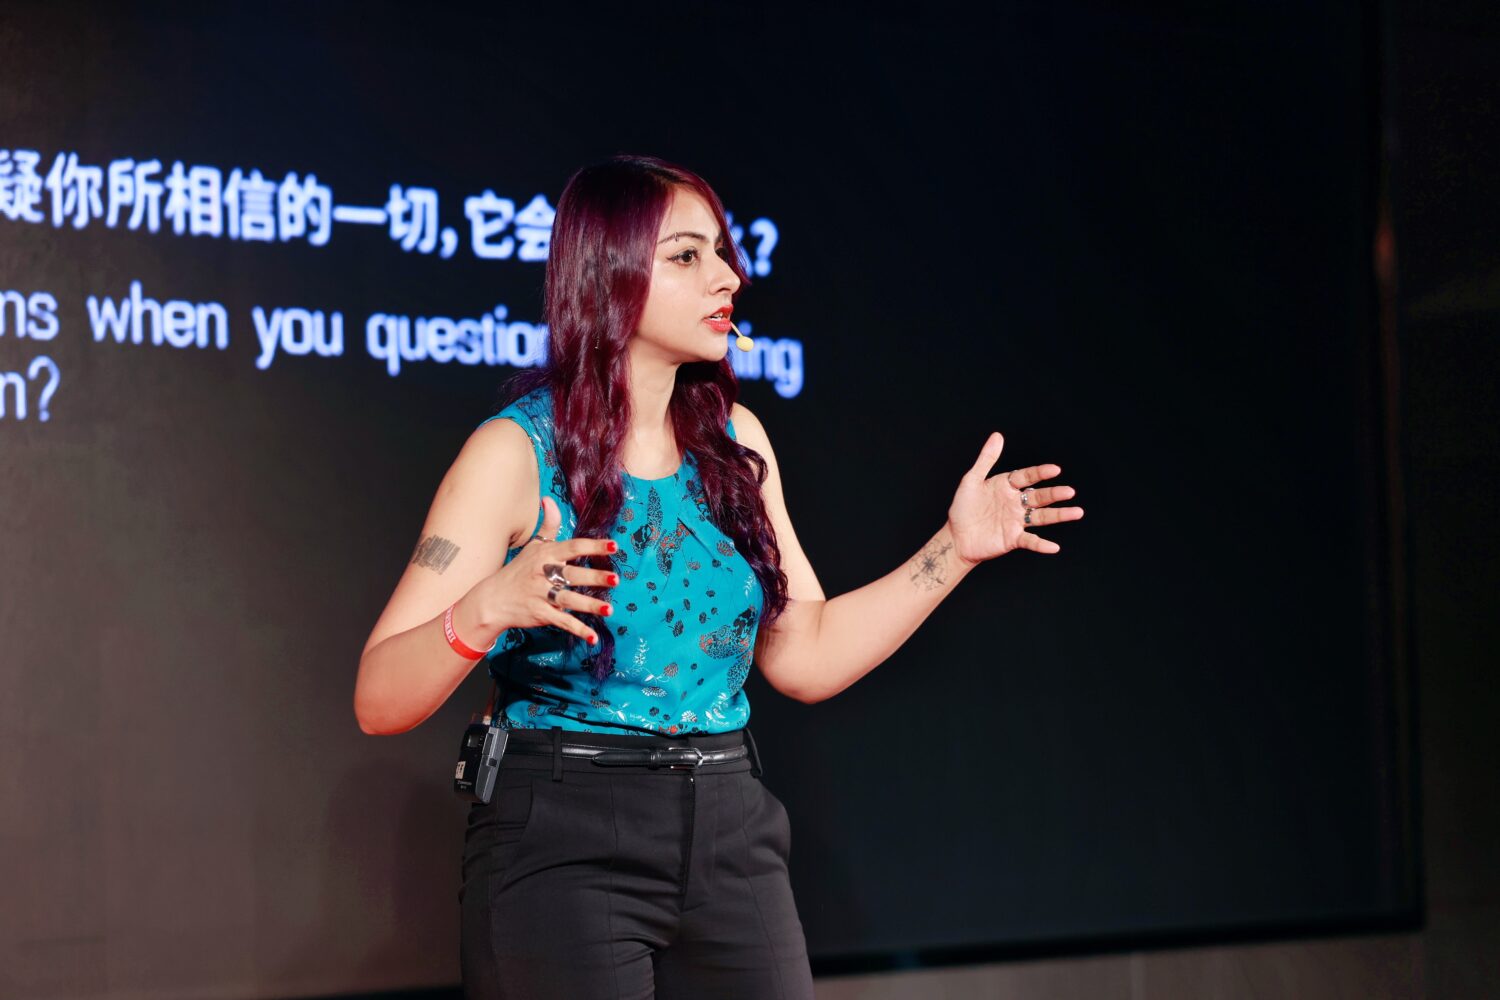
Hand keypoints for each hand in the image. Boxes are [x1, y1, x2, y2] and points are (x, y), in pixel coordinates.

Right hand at [478, 496, 618, 643]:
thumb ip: (547, 524)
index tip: (614, 547)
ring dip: (589, 606)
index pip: (573, 547)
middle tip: (615, 579)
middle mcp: (544, 574)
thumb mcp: (532, 545)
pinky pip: (561, 622)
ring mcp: (541, 595)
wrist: (492, 599)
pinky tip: (593, 637)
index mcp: (546, 555)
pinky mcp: (540, 614)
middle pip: (572, 575)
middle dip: (594, 577)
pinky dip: (577, 630)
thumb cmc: (517, 570)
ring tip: (609, 610)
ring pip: (568, 600)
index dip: (593, 547)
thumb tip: (549, 499)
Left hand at [946, 432, 1083, 562]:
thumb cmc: (963, 508)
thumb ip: (986, 459)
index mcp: (1007, 486)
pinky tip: (1053, 547)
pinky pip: (1030, 541)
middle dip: (1054, 494)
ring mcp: (1016, 521)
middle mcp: (1016, 503)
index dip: (1040, 473)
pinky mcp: (1013, 539)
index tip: (1055, 469)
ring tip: (1077, 512)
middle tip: (1069, 491)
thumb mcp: (971, 480)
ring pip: (1041, 517)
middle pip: (1039, 497)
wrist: (956, 537)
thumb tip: (997, 435)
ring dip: (1059, 515)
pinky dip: (1042, 545)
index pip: (1027, 477)